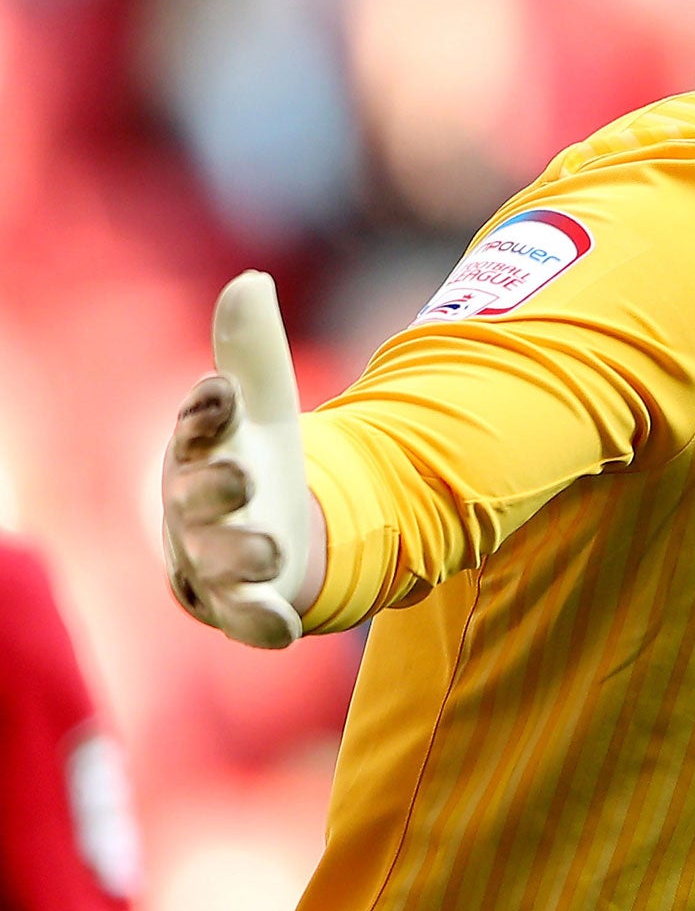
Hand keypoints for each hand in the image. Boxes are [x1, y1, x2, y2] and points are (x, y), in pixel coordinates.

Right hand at [161, 272, 309, 648]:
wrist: (241, 532)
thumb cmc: (242, 458)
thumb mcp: (260, 408)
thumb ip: (255, 351)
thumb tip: (250, 279)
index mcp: (197, 451)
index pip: (195, 428)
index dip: (206, 413)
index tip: (223, 392)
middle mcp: (193, 508)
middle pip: (196, 499)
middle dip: (216, 489)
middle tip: (245, 476)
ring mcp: (211, 558)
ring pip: (216, 561)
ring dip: (242, 555)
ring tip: (272, 549)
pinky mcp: (237, 603)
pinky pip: (244, 619)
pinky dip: (260, 624)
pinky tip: (285, 631)